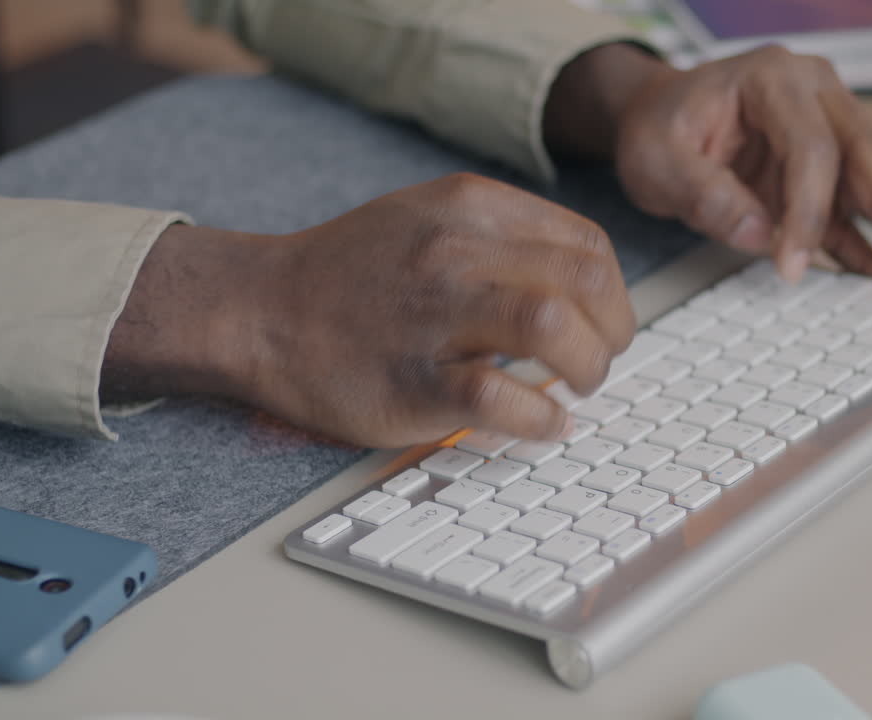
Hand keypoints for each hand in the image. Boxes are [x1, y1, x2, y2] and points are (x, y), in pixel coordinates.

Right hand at [101, 174, 634, 447]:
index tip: (605, 322)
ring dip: (588, 367)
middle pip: (585, 281)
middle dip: (614, 331)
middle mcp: (454, 250)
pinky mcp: (411, 380)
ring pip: (554, 326)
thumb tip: (583, 288)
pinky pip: (502, 399)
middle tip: (600, 362)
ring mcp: (432, 314)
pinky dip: (540, 420)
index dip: (614, 292)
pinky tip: (543, 425)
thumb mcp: (428, 216)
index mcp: (468, 206)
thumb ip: (503, 237)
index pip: (585, 244)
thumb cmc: (351, 271)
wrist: (257, 307)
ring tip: (577, 390)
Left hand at [547, 44, 871, 283]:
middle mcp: (814, 98)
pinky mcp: (825, 177)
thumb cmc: (659, 129)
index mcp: (773, 80)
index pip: (809, 147)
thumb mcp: (658, 160)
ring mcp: (827, 135)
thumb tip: (760, 235)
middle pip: (864, 155)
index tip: (790, 264)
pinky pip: (857, 213)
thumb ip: (703, 194)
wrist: (657, 121)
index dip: (807, 210)